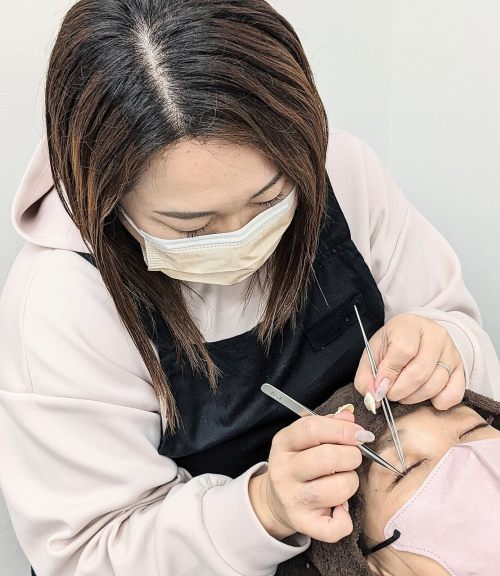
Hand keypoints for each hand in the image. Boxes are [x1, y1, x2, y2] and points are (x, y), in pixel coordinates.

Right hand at [248, 410, 373, 542]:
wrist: (275, 501)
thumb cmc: (297, 463)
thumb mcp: (304, 439)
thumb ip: (328, 424)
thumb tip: (349, 417)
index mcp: (283, 443)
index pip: (312, 429)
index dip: (342, 429)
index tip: (359, 434)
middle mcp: (283, 471)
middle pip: (328, 458)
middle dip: (352, 456)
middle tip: (352, 458)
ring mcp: (292, 499)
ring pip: (337, 489)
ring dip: (351, 482)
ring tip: (344, 480)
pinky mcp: (303, 524)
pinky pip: (335, 527)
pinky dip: (345, 519)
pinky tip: (340, 508)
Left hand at [354, 313, 464, 410]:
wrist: (415, 337)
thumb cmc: (392, 344)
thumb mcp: (373, 353)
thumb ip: (366, 375)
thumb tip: (372, 397)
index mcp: (409, 324)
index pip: (403, 350)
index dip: (389, 374)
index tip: (379, 387)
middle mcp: (435, 334)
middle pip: (419, 372)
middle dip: (399, 391)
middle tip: (390, 394)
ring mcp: (451, 351)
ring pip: (435, 384)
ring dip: (414, 398)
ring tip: (403, 393)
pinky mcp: (461, 367)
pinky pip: (454, 393)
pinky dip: (438, 402)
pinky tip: (425, 396)